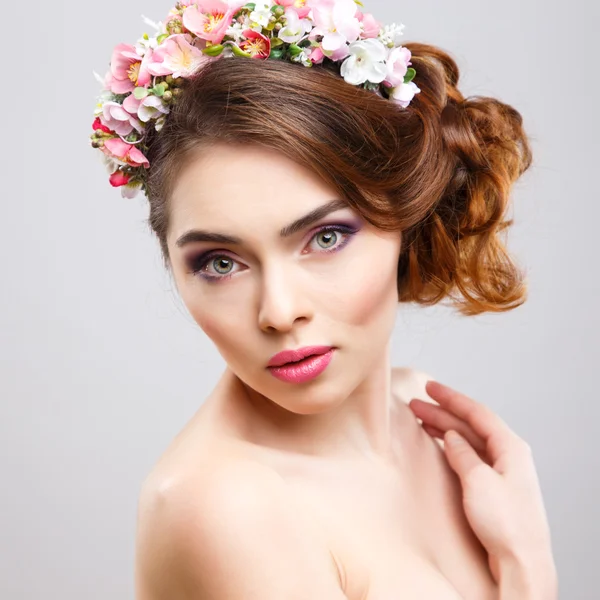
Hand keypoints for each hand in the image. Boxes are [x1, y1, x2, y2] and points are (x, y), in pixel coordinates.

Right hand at [408, 380, 555, 586]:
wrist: (522, 562)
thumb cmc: (506, 524)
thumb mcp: (478, 481)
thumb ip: (462, 454)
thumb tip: (450, 436)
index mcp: (511, 447)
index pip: (476, 412)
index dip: (451, 398)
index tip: (430, 387)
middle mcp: (509, 454)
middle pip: (470, 424)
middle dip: (442, 412)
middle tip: (415, 404)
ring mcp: (502, 470)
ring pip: (469, 440)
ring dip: (445, 428)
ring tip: (420, 420)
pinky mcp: (495, 486)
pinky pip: (470, 456)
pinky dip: (452, 446)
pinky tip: (439, 443)